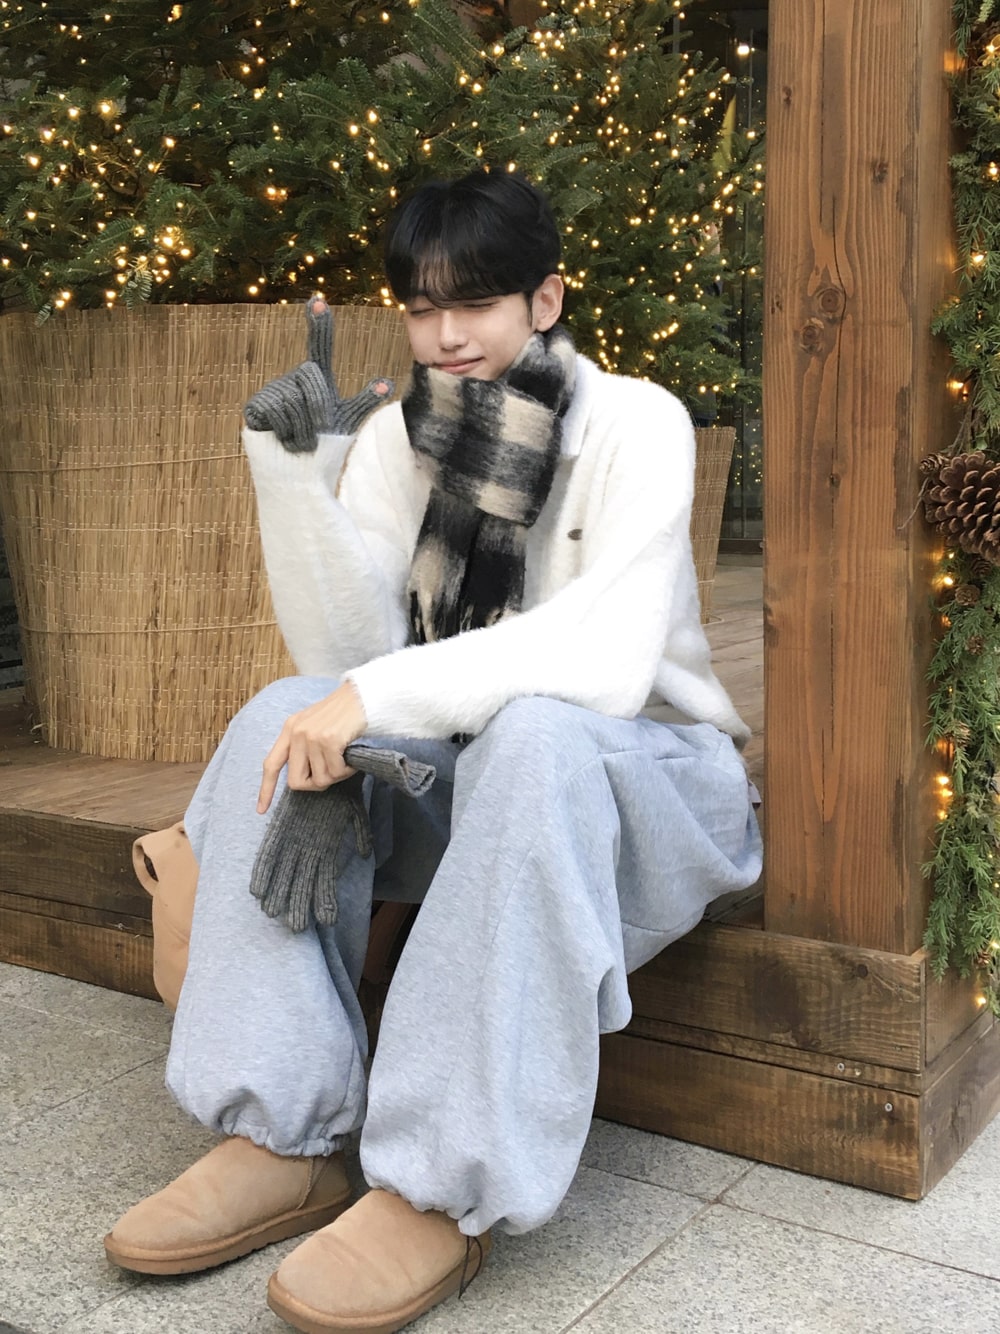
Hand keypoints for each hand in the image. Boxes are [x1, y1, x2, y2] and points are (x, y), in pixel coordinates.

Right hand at [244, 295, 392, 451]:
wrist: (300, 472)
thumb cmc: (324, 445)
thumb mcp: (346, 421)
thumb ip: (364, 400)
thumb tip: (387, 382)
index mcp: (315, 377)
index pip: (319, 346)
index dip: (319, 325)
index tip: (319, 300)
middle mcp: (293, 378)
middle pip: (310, 377)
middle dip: (318, 408)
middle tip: (319, 432)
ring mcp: (273, 390)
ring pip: (293, 400)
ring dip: (304, 430)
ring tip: (302, 443)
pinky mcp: (256, 406)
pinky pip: (276, 412)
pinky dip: (287, 433)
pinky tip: (286, 442)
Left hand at [257, 681, 367, 813]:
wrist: (362, 696)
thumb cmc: (342, 714)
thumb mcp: (314, 725)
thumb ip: (303, 746)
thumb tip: (304, 776)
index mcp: (289, 729)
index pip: (271, 764)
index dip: (266, 789)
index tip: (261, 809)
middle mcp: (296, 732)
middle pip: (296, 781)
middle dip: (315, 784)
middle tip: (332, 773)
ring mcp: (311, 737)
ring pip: (320, 779)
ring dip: (336, 774)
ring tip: (345, 759)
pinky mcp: (329, 741)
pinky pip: (336, 772)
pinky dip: (347, 770)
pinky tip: (352, 758)